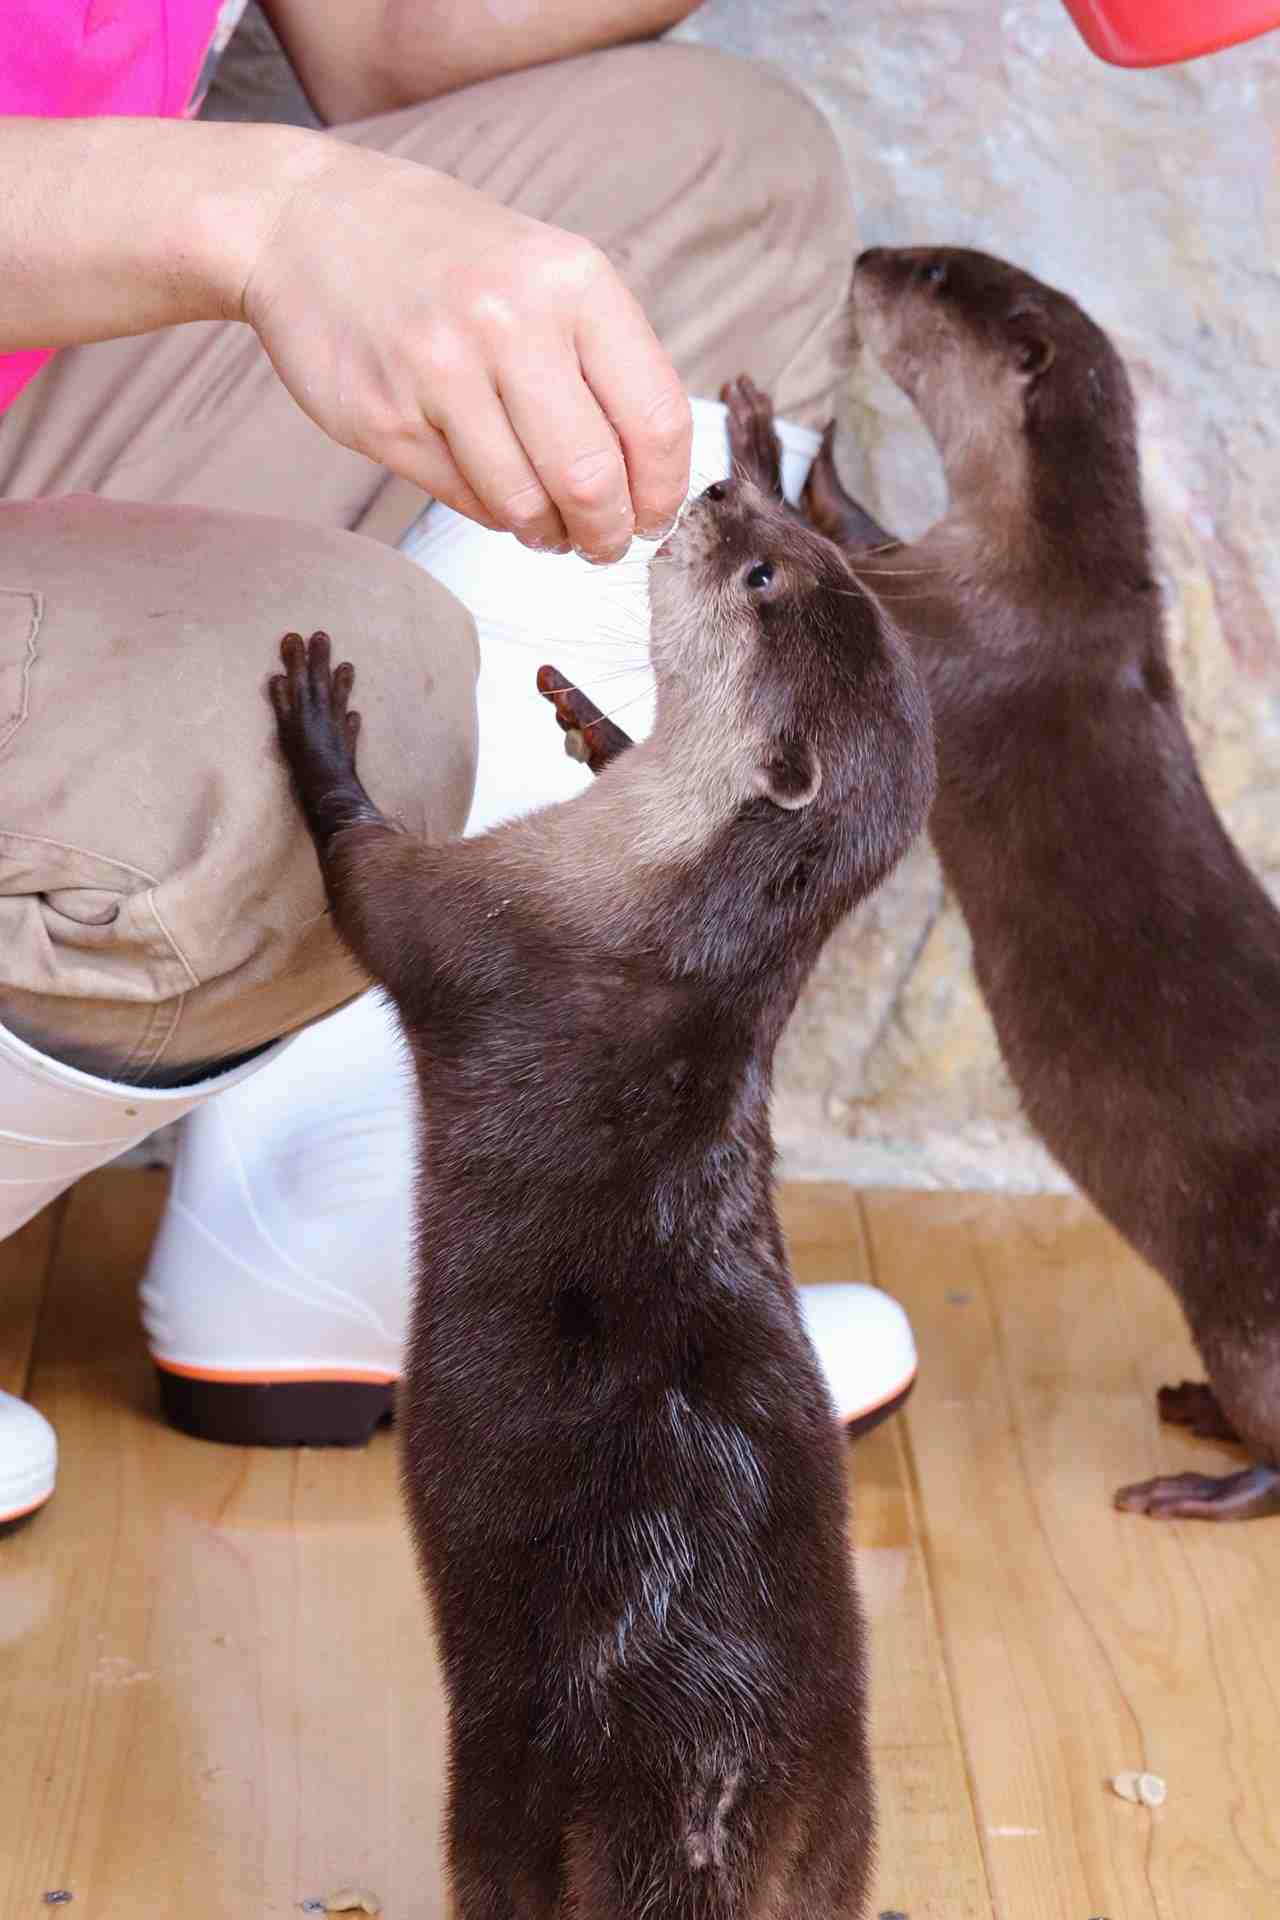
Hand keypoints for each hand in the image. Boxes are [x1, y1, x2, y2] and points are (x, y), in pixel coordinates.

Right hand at [241, 144, 690, 560]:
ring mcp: (439, 372)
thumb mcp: (544, 270)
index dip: (664, 491)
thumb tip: (650, 477)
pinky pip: (464, 501)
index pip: (656, 419)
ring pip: (524, 504)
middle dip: (607, 532)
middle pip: (591, 480)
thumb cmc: (446, 257)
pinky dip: (491, 513)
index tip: (654, 517)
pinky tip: (493, 491)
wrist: (306, 221)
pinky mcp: (385, 419)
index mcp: (573, 281)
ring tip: (548, 527)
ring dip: (547, 534)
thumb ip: (602, 360)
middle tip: (604, 544)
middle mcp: (509, 322)